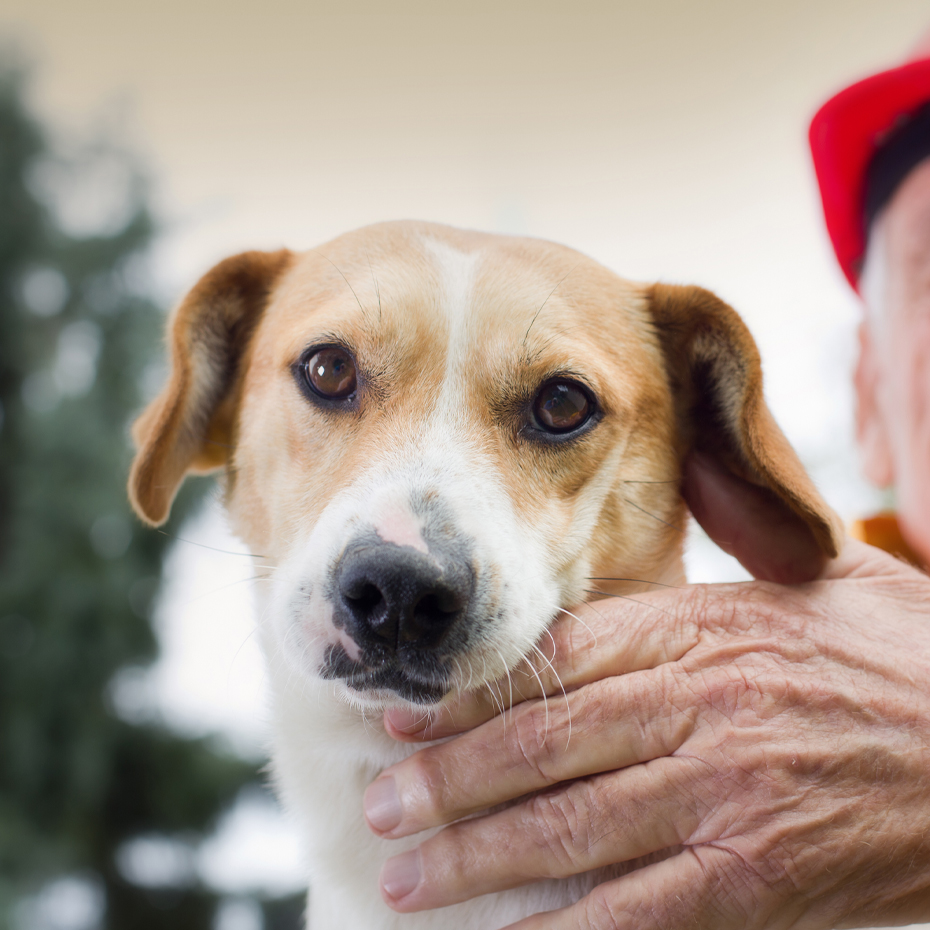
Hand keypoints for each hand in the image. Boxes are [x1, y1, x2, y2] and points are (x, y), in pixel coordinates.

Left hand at [363, 540, 929, 928]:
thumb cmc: (903, 654)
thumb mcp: (820, 578)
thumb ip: (731, 543)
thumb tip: (666, 492)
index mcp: (702, 630)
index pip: (558, 660)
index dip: (475, 693)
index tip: (410, 715)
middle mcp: (700, 708)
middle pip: (543, 747)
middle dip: (450, 781)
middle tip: (382, 803)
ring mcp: (727, 796)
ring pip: (571, 829)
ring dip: (477, 856)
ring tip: (407, 874)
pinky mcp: (761, 878)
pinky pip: (641, 913)